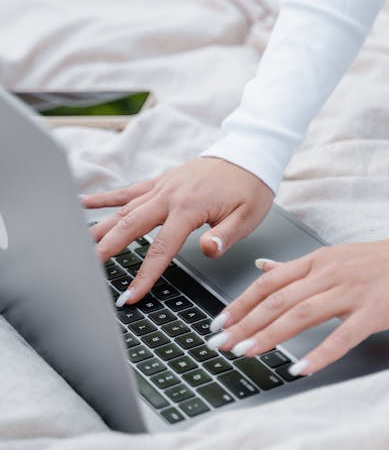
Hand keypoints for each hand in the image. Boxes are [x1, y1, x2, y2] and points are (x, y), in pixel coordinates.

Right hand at [82, 157, 273, 302]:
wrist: (249, 154)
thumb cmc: (250, 187)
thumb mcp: (248, 216)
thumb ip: (225, 235)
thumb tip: (208, 250)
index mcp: (190, 208)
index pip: (161, 248)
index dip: (145, 275)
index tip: (131, 295)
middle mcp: (170, 196)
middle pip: (130, 226)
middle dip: (106, 249)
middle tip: (86, 268)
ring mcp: (162, 187)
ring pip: (124, 209)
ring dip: (99, 226)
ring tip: (76, 242)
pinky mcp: (161, 181)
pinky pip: (128, 190)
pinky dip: (106, 198)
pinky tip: (84, 202)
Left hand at [207, 222, 388, 374]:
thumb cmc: (381, 260)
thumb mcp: (333, 256)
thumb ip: (296, 266)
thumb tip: (262, 267)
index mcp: (316, 260)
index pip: (268, 283)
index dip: (240, 303)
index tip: (218, 322)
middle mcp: (328, 273)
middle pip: (277, 300)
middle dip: (244, 323)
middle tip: (221, 343)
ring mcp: (351, 292)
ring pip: (301, 314)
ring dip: (270, 335)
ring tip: (247, 353)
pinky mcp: (373, 311)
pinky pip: (342, 335)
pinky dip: (319, 353)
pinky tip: (302, 368)